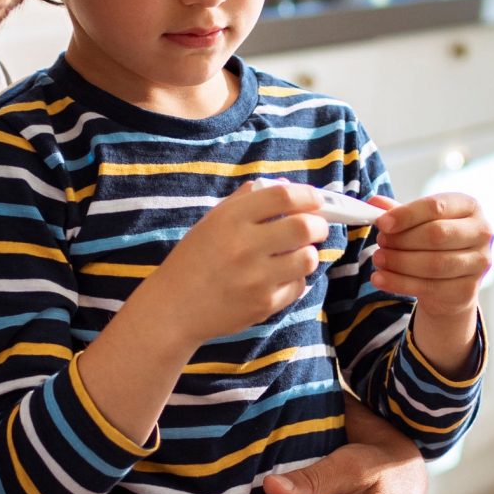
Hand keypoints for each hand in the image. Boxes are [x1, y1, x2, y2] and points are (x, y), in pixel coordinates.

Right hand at [143, 182, 328, 345]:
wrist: (174, 308)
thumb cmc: (194, 260)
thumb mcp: (212, 221)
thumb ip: (247, 200)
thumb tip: (286, 185)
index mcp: (230, 219)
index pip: (283, 196)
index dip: (308, 196)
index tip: (316, 200)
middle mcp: (244, 246)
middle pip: (304, 227)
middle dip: (319, 225)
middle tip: (316, 227)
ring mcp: (256, 278)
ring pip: (307, 258)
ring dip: (307, 253)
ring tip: (296, 253)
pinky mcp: (264, 304)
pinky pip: (297, 286)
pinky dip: (294, 280)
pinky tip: (278, 278)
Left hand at [369, 192, 493, 314]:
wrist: (450, 284)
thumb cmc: (435, 245)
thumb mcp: (418, 223)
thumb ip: (398, 212)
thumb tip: (373, 203)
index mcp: (469, 206)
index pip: (436, 207)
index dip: (406, 215)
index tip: (381, 224)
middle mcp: (481, 232)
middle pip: (436, 234)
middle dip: (402, 240)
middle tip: (380, 242)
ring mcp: (479, 263)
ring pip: (433, 264)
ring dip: (399, 262)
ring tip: (378, 259)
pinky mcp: (467, 290)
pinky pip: (429, 287)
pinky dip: (399, 283)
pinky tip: (380, 279)